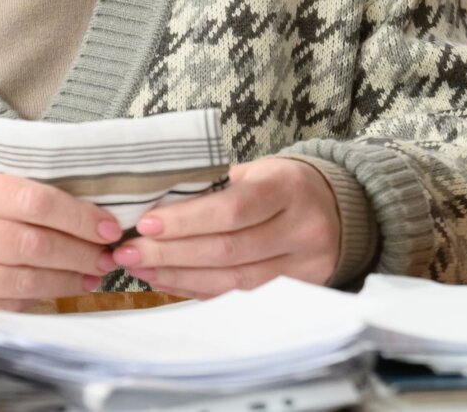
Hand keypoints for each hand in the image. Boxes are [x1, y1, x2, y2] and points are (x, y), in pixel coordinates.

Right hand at [0, 168, 122, 310]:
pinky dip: (37, 300)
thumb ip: (17, 194)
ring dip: (65, 281)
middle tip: (105, 256)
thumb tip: (83, 216)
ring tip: (89, 276)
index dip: (76, 216)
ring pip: (20, 281)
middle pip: (30, 244)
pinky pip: (3, 305)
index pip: (31, 201)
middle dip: (78, 252)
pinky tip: (58, 292)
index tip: (106, 226)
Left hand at [109, 156, 339, 296]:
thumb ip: (212, 186)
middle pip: (229, 250)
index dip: (186, 221)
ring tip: (142, 269)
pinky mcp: (298, 289)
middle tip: (129, 253)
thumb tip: (152, 205)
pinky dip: (200, 290)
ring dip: (179, 276)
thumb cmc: (282, 183)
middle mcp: (300, 229)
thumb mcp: (255, 171)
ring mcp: (303, 265)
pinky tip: (169, 281)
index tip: (145, 224)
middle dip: (171, 253)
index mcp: (287, 187)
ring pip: (233, 280)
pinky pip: (240, 296)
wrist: (338, 207)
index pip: (232, 210)